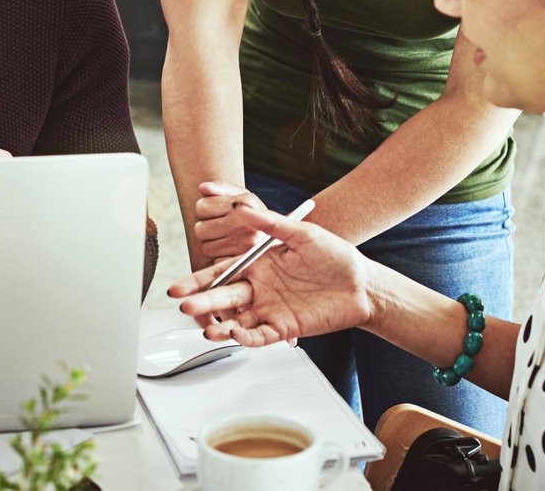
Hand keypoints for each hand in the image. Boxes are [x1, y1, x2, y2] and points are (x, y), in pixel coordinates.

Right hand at [166, 203, 374, 347]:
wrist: (364, 284)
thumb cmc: (337, 257)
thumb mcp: (302, 234)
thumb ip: (270, 223)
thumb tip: (241, 207)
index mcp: (259, 264)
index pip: (222, 273)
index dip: (199, 280)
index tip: (180, 286)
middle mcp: (260, 288)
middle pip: (224, 297)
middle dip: (202, 302)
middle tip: (184, 305)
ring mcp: (271, 309)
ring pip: (238, 320)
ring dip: (221, 325)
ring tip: (208, 328)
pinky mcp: (285, 327)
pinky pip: (261, 335)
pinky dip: (247, 337)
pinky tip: (236, 334)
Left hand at [190, 181, 268, 268]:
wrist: (281, 239)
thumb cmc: (256, 216)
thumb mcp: (243, 196)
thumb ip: (222, 187)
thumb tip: (203, 187)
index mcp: (244, 203)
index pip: (201, 207)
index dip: (206, 209)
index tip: (218, 211)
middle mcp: (245, 224)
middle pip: (200, 229)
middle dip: (207, 228)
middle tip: (222, 227)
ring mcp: (244, 245)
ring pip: (206, 247)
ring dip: (213, 244)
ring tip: (228, 238)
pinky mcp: (243, 263)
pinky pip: (215, 261)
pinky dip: (220, 258)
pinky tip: (232, 250)